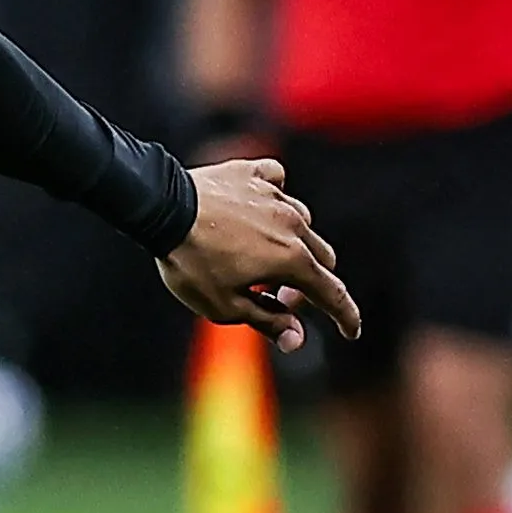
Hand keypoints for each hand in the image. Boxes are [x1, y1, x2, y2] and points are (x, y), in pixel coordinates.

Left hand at [156, 157, 361, 352]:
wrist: (160, 208)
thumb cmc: (190, 263)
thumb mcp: (225, 306)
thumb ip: (266, 321)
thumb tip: (297, 339)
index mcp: (292, 260)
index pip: (331, 293)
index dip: (344, 316)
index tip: (351, 331)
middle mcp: (293, 224)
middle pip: (321, 258)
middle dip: (308, 284)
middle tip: (278, 298)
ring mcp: (273, 196)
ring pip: (302, 221)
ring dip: (292, 243)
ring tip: (259, 258)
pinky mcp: (251, 174)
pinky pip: (276, 182)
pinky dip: (274, 198)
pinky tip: (260, 208)